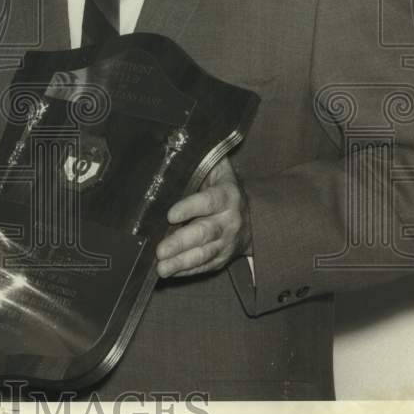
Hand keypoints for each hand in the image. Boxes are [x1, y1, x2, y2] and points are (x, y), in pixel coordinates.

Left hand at [155, 158, 250, 277]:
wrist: (253, 219)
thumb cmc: (224, 189)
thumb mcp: (219, 171)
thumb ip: (204, 159)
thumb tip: (181, 140)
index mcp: (227, 195)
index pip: (208, 201)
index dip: (190, 207)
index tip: (170, 214)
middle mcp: (229, 221)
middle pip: (205, 233)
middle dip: (181, 243)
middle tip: (160, 250)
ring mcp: (227, 243)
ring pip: (204, 254)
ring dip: (182, 262)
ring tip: (161, 268)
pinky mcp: (222, 259)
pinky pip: (205, 267)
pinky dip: (187, 271)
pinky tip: (170, 273)